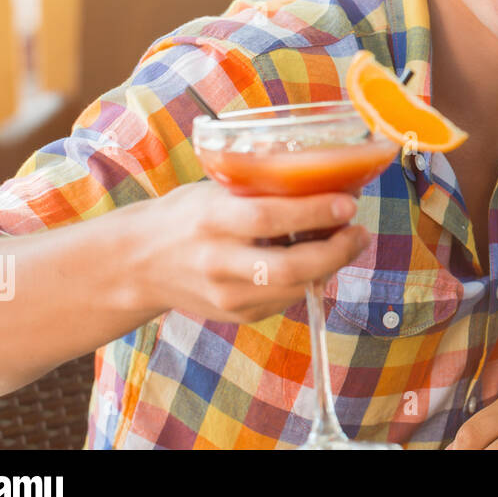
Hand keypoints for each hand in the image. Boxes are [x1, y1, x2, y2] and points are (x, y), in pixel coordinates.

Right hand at [126, 180, 370, 322]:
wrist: (137, 264)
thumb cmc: (186, 217)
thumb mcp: (214, 192)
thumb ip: (260, 192)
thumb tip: (326, 181)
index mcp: (211, 220)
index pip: (268, 218)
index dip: (314, 212)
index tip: (348, 203)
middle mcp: (217, 261)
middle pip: (288, 266)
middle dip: (335, 251)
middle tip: (360, 232)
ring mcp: (225, 295)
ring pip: (293, 289)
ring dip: (330, 266)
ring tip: (348, 243)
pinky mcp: (234, 315)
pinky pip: (284, 301)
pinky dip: (308, 281)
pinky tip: (319, 262)